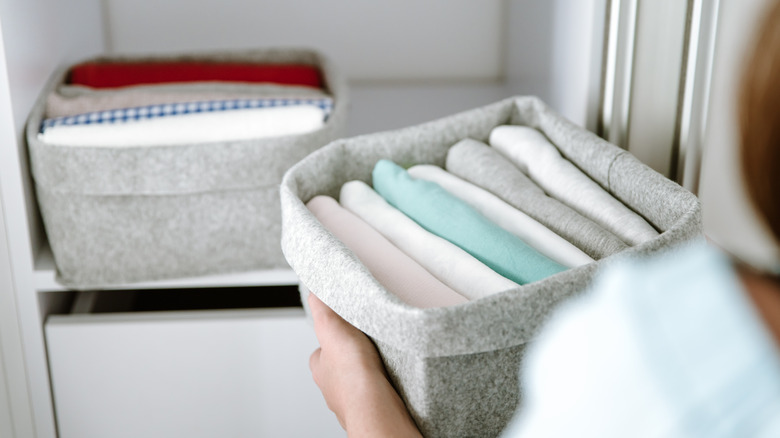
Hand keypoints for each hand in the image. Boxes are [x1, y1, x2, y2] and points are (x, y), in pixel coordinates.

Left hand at [308, 293, 422, 436]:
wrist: (375, 406)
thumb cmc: (352, 375)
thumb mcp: (331, 327)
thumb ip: (322, 308)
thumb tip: (314, 293)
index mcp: (321, 370)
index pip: (320, 351)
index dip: (331, 338)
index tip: (342, 329)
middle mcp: (333, 388)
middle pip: (340, 367)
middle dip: (351, 357)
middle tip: (366, 345)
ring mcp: (353, 400)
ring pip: (358, 382)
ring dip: (368, 372)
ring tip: (381, 360)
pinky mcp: (374, 407)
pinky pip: (377, 393)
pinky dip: (383, 386)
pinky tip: (391, 377)